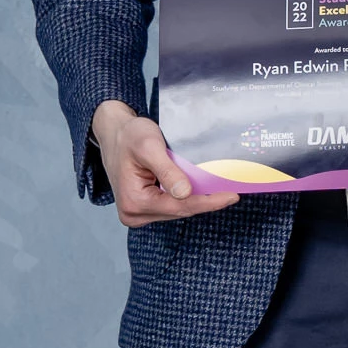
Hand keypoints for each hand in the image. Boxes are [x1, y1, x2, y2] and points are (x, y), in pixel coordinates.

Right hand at [91, 101, 237, 225]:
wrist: (115, 133)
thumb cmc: (129, 136)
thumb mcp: (149, 147)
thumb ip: (167, 170)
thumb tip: (185, 193)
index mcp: (134, 201)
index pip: (180, 206)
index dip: (209, 202)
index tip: (233, 196)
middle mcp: (134, 213)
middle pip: (181, 210)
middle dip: (206, 200)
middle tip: (230, 188)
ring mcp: (139, 213)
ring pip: (179, 209)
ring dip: (198, 198)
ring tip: (216, 185)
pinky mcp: (145, 208)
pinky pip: (174, 205)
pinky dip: (188, 197)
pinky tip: (201, 187)